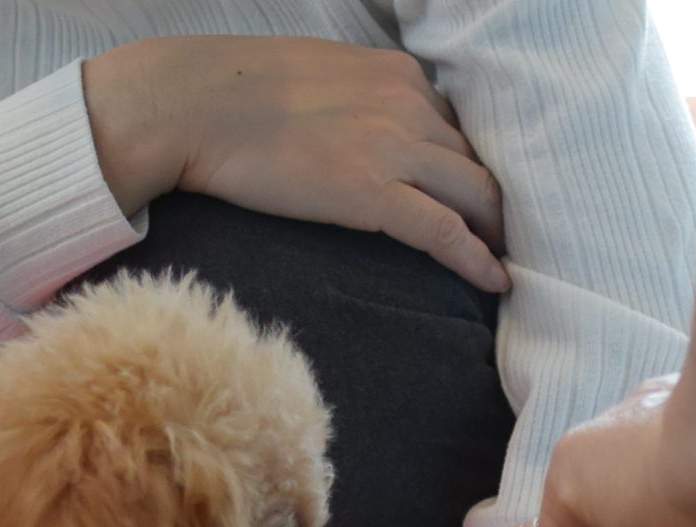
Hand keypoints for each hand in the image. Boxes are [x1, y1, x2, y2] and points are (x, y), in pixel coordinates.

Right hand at [82, 37, 508, 292]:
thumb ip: (353, 99)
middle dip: (494, 199)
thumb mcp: (314, 75)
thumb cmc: (232, 92)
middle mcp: (409, 104)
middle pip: (475, 159)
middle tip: (503, 235)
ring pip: (475, 194)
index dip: (468, 163)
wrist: (192, 104)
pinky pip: (447, 232)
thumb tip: (355, 132)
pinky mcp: (374, 194)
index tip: (473, 193)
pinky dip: (478, 259)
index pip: (453, 123)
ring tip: (502, 260)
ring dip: (495, 230)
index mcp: (395, 73)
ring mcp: (395, 148)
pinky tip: (495, 282)